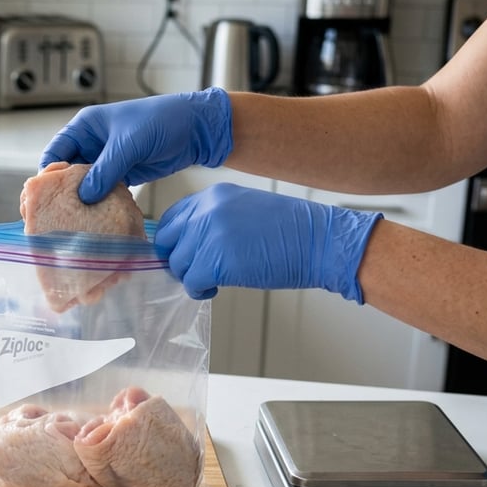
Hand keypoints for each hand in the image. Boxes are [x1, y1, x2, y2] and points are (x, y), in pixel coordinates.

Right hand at [38, 88, 232, 203]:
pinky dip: (100, 204)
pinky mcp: (121, 175)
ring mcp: (106, 161)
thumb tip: (84, 197)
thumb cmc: (160, 121)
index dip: (48, 174)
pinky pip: (103, 192)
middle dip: (63, 192)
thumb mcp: (128, 144)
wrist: (194, 129)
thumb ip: (104, 170)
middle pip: (67, 172)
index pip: (56, 152)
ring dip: (83, 201)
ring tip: (75, 221)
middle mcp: (91, 144)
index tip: (44, 196)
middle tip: (56, 215)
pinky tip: (97, 218)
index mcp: (85, 127)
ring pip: (85, 185)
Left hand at [153, 183, 382, 302]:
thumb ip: (213, 221)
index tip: (183, 255)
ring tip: (213, 280)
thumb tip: (188, 244)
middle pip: (167, 241)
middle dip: (177, 260)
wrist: (319, 242)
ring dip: (192, 277)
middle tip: (196, 270)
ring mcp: (208, 234)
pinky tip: (217, 288)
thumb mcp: (244, 211)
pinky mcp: (214, 261)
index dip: (174, 241)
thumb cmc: (290, 232)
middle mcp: (205, 211)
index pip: (171, 219)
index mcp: (212, 196)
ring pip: (178, 264)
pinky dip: (200, 290)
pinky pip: (191, 282)